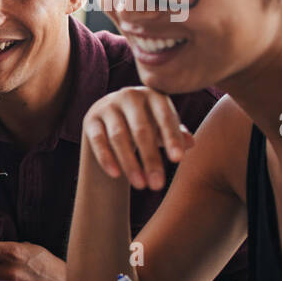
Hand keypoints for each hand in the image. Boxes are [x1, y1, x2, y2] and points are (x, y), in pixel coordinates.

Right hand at [81, 86, 195, 191]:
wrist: (111, 119)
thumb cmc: (146, 124)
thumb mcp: (162, 127)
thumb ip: (176, 134)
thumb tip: (191, 144)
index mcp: (153, 95)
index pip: (165, 117)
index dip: (171, 138)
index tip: (176, 161)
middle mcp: (130, 96)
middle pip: (141, 130)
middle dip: (150, 159)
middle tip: (157, 185)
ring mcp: (108, 106)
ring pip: (119, 137)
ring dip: (130, 164)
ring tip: (140, 185)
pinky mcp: (91, 119)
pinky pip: (98, 141)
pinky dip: (107, 159)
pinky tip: (116, 176)